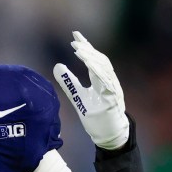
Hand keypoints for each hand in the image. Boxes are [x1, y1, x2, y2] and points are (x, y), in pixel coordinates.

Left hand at [52, 31, 129, 149]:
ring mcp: (113, 90)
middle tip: (75, 41)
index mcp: (101, 80)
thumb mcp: (78, 98)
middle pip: (100, 60)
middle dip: (88, 49)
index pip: (94, 59)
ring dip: (92, 58)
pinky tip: (90, 64)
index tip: (75, 36)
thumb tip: (57, 66)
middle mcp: (109, 82)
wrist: (109, 136)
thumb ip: (69, 83)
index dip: (86, 46)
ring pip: (105, 69)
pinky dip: (99, 71)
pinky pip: (107, 82)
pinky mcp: (113, 99)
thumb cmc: (96, 117)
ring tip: (79, 50)